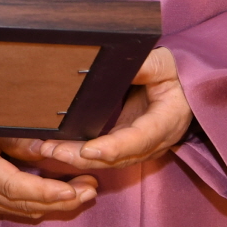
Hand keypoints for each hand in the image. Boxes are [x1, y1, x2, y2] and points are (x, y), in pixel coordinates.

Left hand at [25, 47, 193, 172]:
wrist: (179, 88)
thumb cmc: (171, 74)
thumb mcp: (161, 64)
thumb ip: (142, 65)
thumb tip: (114, 64)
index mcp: (168, 120)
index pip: (141, 138)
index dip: (115, 147)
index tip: (88, 150)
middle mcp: (155, 142)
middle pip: (119, 157)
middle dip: (84, 157)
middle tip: (52, 150)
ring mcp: (141, 148)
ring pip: (109, 162)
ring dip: (77, 159)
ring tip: (48, 150)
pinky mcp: (127, 148)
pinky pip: (104, 157)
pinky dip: (81, 156)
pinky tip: (57, 150)